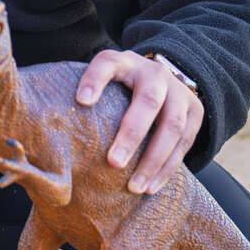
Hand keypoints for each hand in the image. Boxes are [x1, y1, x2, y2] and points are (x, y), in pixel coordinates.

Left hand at [75, 50, 201, 194]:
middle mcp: (155, 73)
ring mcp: (179, 92)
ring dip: (153, 160)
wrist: (165, 75)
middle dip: (132, 133)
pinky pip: (185, 143)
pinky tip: (151, 187)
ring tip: (134, 187)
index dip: (95, 80)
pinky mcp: (196, 112)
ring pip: (172, 126)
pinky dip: (167, 168)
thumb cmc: (122, 85)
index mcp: (125, 62)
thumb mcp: (104, 79)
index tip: (81, 101)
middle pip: (148, 101)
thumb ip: (87, 93)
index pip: (107, 64)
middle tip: (113, 163)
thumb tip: (53, 129)